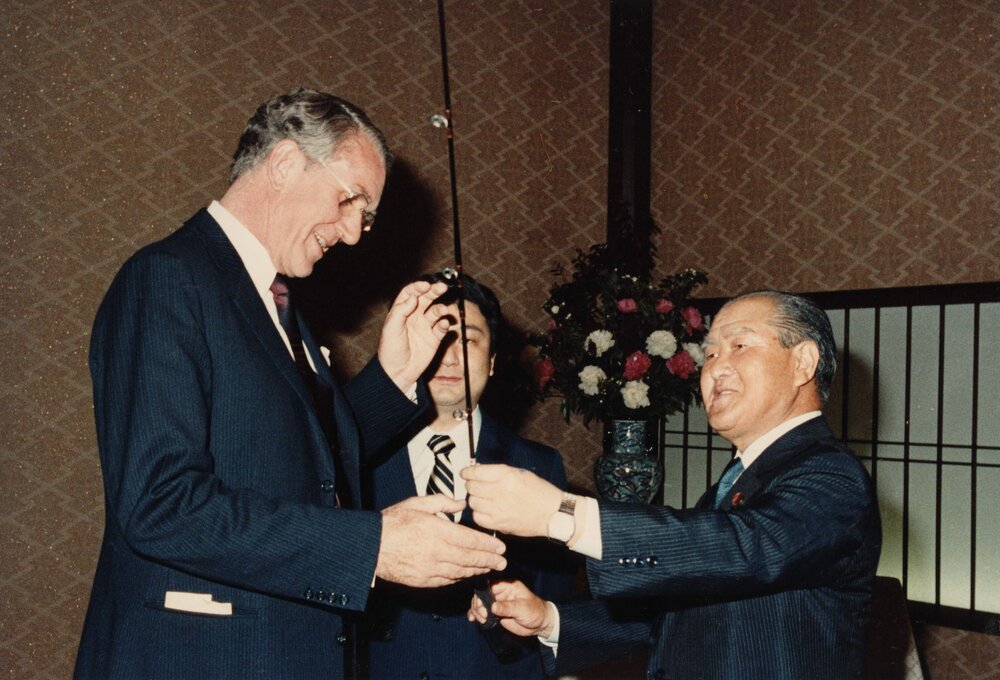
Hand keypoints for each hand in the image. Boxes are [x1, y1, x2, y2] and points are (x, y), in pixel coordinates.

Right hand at [376, 494, 506, 587]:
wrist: (371, 546)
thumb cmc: (393, 523)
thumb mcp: (417, 503)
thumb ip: (443, 502)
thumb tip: (462, 504)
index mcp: (438, 531)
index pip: (471, 540)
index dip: (488, 545)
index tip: (501, 547)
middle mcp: (437, 551)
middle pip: (471, 558)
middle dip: (489, 560)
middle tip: (503, 562)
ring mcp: (431, 568)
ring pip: (461, 571)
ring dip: (478, 570)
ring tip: (490, 569)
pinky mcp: (424, 580)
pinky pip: (448, 580)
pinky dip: (461, 577)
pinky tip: (468, 574)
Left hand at [378, 280, 449, 390]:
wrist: (397, 372)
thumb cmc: (390, 350)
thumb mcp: (391, 329)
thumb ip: (401, 311)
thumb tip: (414, 297)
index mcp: (402, 312)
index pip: (411, 293)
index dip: (418, 287)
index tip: (425, 285)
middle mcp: (414, 316)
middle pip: (426, 298)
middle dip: (434, 291)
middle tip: (442, 287)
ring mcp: (425, 327)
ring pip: (436, 311)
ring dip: (441, 308)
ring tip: (443, 310)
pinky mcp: (434, 338)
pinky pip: (442, 327)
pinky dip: (444, 324)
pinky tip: (444, 324)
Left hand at [461, 464, 561, 537]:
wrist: (553, 513)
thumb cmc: (540, 492)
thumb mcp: (521, 474)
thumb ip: (500, 473)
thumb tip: (479, 473)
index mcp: (507, 476)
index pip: (477, 472)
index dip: (467, 472)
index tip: (465, 473)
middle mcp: (500, 491)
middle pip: (472, 487)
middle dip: (471, 485)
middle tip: (475, 486)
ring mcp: (498, 509)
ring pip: (473, 502)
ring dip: (475, 499)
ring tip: (483, 499)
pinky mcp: (499, 523)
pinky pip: (478, 518)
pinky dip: (479, 514)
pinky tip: (486, 511)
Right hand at [468, 580, 554, 637]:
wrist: (540, 624)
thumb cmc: (535, 611)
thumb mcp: (522, 608)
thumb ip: (507, 607)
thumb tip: (492, 607)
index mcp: (508, 586)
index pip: (490, 585)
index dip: (482, 594)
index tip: (481, 605)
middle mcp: (501, 593)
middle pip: (482, 594)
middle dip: (478, 604)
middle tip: (483, 615)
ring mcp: (498, 603)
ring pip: (480, 603)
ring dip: (477, 610)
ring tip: (480, 619)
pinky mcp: (496, 613)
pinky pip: (483, 612)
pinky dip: (476, 615)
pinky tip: (472, 619)